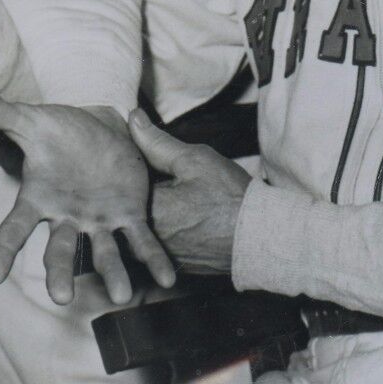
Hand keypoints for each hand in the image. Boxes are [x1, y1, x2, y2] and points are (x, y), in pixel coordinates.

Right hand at [0, 85, 176, 306]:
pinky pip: (141, 241)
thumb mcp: (31, 120)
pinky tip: (168, 278)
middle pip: (58, 249)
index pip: (13, 228)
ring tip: (121, 295)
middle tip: (62, 298)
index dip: (2, 251)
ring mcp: (98, 220)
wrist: (98, 127)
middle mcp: (66, 217)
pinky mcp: (129, 216)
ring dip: (112, 273)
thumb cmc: (58, 131)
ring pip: (103, 252)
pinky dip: (153, 260)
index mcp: (38, 199)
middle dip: (59, 273)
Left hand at [128, 109, 250, 274]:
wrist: (261, 236)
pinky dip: (165, 230)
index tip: (137, 159)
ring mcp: (163, 256)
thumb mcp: (194, 160)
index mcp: (147, 212)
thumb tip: (132, 119)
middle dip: (134, 194)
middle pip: (128, 211)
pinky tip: (182, 217)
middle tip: (156, 178)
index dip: (128, 169)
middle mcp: (149, 240)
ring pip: (142, 230)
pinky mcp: (177, 265)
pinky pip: (160, 245)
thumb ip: (157, 142)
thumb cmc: (229, 196)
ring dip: (148, 213)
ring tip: (171, 198)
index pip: (121, 186)